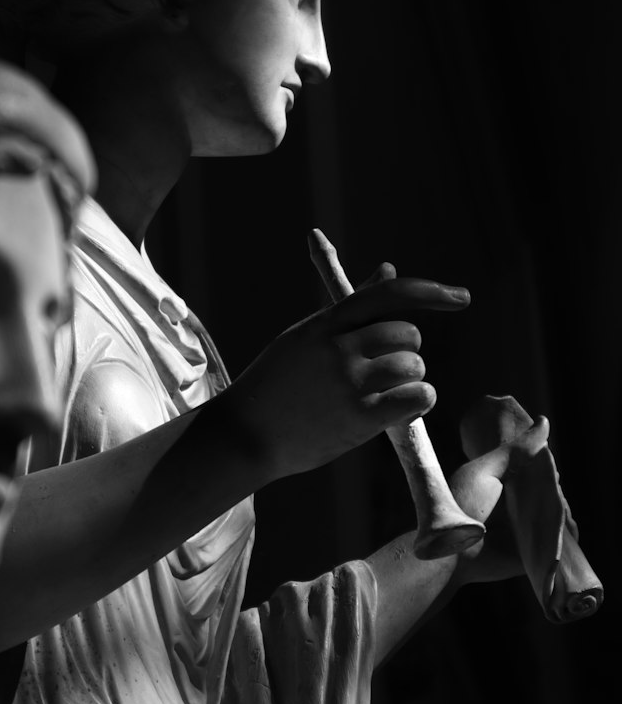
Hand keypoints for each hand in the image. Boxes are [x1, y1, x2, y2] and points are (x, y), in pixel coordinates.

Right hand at [225, 263, 471, 480]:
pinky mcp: (358, 419)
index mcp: (326, 323)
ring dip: (410, 381)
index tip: (461, 298)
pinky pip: (417, 397)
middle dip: (407, 353)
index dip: (431, 292)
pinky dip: (418, 402)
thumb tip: (389, 268)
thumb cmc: (275, 385)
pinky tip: (399, 411)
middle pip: (409, 334)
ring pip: (414, 367)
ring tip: (382, 397)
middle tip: (384, 373)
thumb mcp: (306, 337)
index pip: (390, 294)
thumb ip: (352, 305)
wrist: (243, 435)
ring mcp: (348, 383)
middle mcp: (339, 348)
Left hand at [449, 406, 549, 585]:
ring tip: (557, 506)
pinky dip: (567, 534)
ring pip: (556, 517)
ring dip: (562, 511)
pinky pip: (559, 544)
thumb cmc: (460, 507)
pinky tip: (568, 525)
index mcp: (503, 487)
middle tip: (551, 487)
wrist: (450, 553)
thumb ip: (514, 451)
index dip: (545, 468)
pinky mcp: (533, 554)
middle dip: (555, 490)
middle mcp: (515, 509)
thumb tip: (544, 421)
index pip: (534, 473)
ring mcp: (525, 532)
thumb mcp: (486, 471)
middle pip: (548, 495)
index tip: (548, 465)